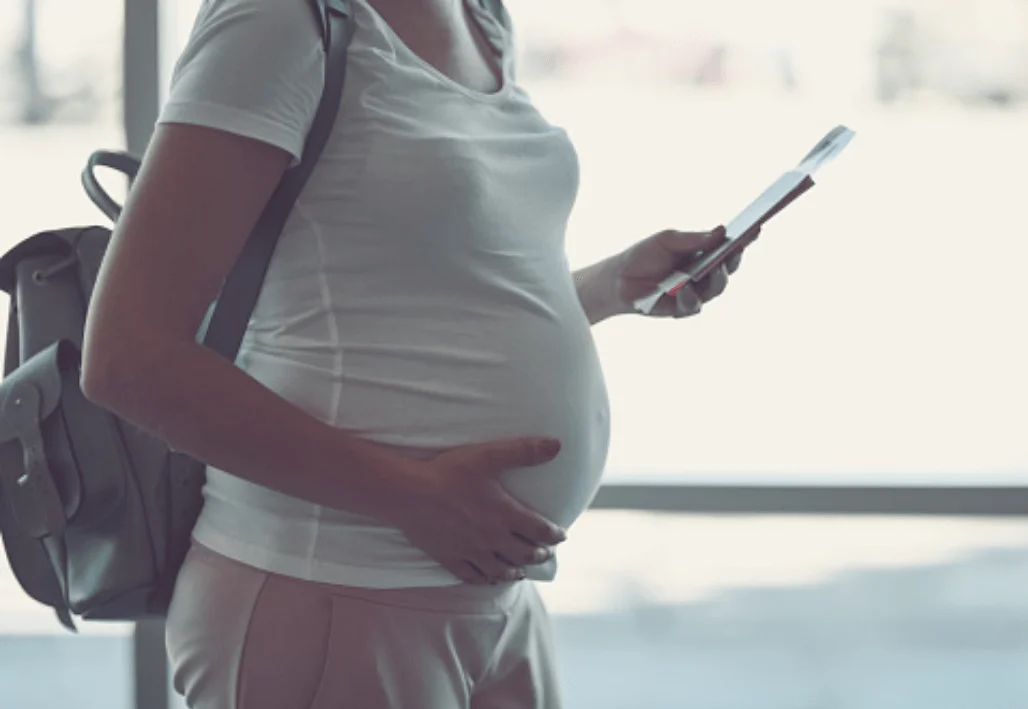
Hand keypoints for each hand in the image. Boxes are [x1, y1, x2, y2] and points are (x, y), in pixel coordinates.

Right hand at [397, 437, 567, 584]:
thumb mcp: (489, 456)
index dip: (554, 534)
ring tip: (521, 571)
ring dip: (515, 571)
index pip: (540, 530)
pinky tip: (488, 578)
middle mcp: (492, 538)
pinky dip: (485, 579)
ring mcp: (471, 552)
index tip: (561, 536)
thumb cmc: (449, 472)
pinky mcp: (450, 559)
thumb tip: (557, 445)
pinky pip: (473, 576)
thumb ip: (523, 451)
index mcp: (505, 515)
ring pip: (501, 570)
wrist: (410, 494)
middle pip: (524, 554)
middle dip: (538, 555)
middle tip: (545, 553)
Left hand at [611, 225, 749, 317]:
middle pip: (729, 268)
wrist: (618, 279)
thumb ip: (693, 239)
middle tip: (736, 249)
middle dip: (734, 259)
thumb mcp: (667, 240)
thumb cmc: (644, 255)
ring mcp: (696, 292)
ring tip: (714, 270)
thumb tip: (721, 231)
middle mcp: (705, 273)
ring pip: (716, 288)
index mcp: (704, 253)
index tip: (755, 228)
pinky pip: (693, 305)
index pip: (729, 246)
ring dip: (716, 279)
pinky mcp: (682, 309)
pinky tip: (682, 289)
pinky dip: (688, 296)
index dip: (745, 239)